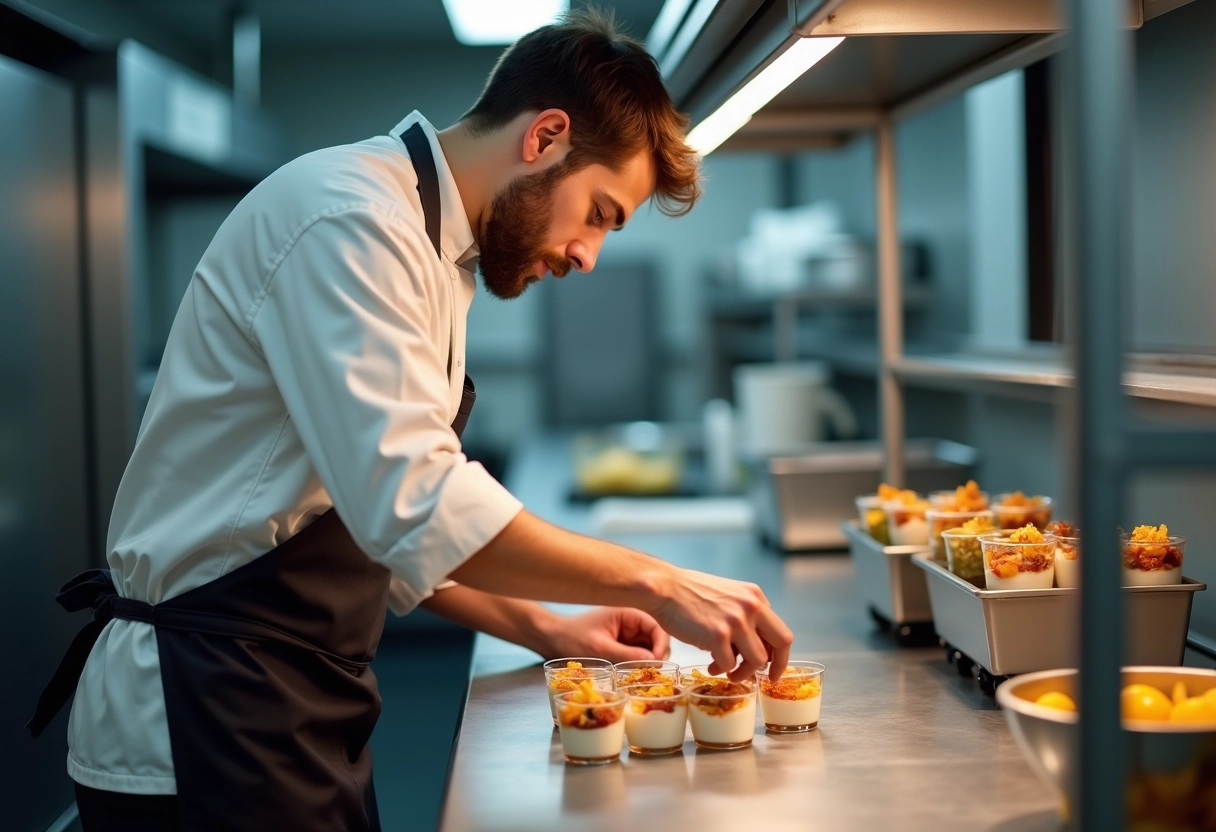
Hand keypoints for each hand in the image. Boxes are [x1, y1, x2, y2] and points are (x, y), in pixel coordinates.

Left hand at [544, 607, 670, 662]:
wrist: (551, 639)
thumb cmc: (572, 637)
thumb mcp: (599, 647)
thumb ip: (627, 654)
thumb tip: (654, 662)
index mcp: (628, 612)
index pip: (656, 625)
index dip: (661, 644)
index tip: (656, 663)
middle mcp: (631, 621)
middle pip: (657, 637)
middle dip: (657, 654)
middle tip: (651, 672)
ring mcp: (627, 633)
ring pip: (649, 647)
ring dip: (649, 661)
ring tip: (643, 675)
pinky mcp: (622, 644)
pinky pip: (638, 654)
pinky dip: (639, 664)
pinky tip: (635, 674)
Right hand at [649, 568, 792, 682]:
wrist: (664, 589)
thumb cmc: (691, 594)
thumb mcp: (729, 596)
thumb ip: (746, 616)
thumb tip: (756, 648)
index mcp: (755, 596)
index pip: (780, 629)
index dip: (779, 653)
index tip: (773, 667)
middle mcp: (751, 607)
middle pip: (782, 643)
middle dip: (776, 665)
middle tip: (765, 678)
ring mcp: (736, 621)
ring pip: (757, 660)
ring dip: (743, 672)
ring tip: (728, 671)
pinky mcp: (718, 636)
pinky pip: (729, 664)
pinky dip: (721, 668)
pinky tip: (711, 665)